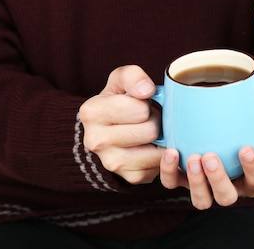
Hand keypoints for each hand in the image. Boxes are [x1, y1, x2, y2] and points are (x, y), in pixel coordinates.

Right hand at [79, 65, 162, 183]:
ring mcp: (111, 163)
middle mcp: (96, 141)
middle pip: (150, 130)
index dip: (146, 104)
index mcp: (92, 112)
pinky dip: (161, 155)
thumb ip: (132, 76)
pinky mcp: (129, 177)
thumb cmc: (118, 101)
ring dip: (160, 139)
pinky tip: (151, 147)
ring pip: (156, 150)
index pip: (139, 108)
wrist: (107, 131)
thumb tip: (147, 90)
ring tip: (149, 132)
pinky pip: (159, 166)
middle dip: (155, 121)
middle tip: (147, 119)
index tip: (139, 104)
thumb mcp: (121, 80)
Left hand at [160, 129, 253, 209]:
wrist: (223, 128)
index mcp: (251, 180)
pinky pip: (172, 184)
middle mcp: (228, 190)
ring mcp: (205, 188)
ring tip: (193, 158)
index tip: (246, 149)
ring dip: (195, 181)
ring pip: (201, 200)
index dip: (253, 168)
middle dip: (217, 179)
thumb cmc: (248, 134)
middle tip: (210, 156)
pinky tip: (172, 152)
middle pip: (226, 197)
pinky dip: (169, 171)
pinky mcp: (182, 181)